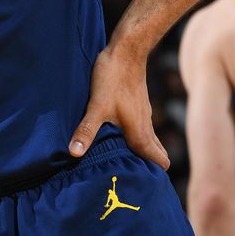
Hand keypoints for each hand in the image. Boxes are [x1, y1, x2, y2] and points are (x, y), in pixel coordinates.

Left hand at [69, 43, 169, 169]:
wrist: (127, 49)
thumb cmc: (113, 78)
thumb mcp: (96, 106)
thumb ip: (86, 131)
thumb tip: (74, 154)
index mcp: (140, 134)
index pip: (160, 163)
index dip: (153, 177)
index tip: (139, 186)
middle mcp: (146, 127)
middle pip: (155, 155)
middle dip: (146, 169)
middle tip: (126, 177)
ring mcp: (143, 116)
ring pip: (147, 141)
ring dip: (139, 152)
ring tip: (118, 161)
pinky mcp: (137, 105)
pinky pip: (141, 129)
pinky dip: (134, 138)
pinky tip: (116, 135)